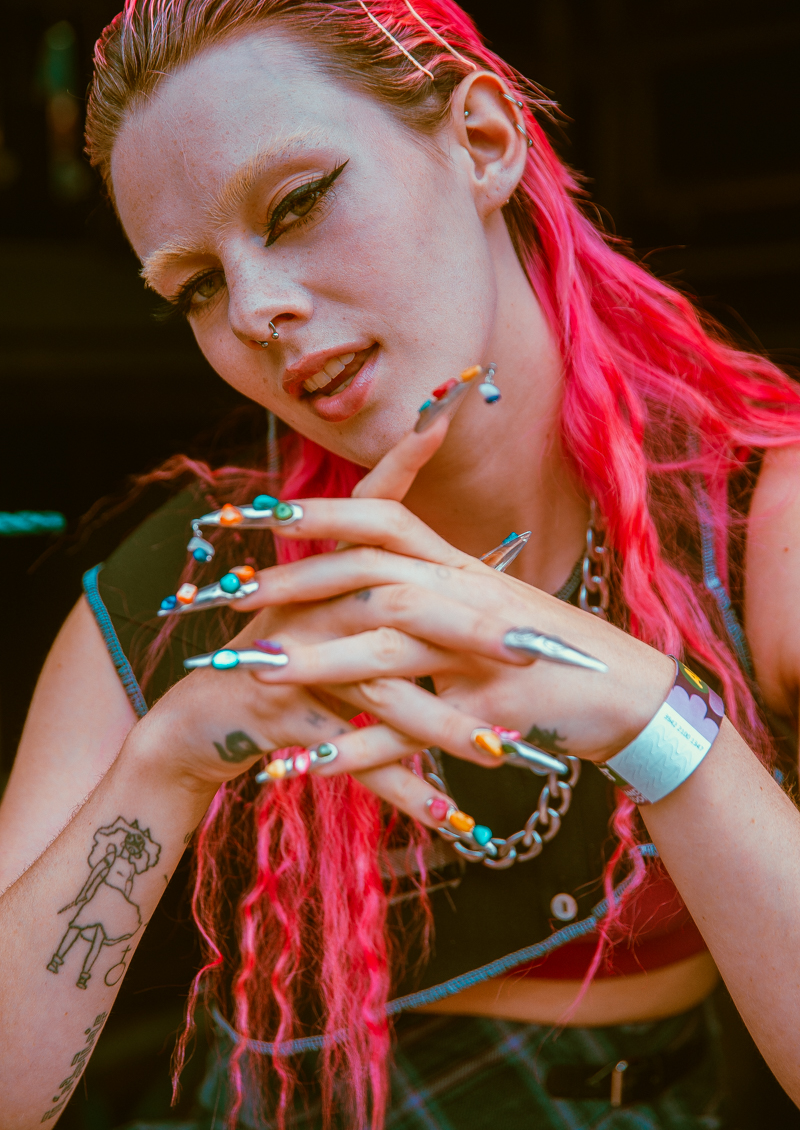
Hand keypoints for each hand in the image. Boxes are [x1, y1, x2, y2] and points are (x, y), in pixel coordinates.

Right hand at [131, 417, 491, 829]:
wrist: (201, 720)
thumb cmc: (279, 656)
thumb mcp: (323, 599)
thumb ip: (377, 554)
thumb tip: (453, 516)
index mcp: (327, 573)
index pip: (381, 525)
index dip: (419, 492)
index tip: (495, 517)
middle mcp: (309, 607)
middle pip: (396, 609)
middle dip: (467, 634)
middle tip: (529, 655)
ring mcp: (289, 662)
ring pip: (379, 692)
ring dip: (443, 726)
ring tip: (501, 751)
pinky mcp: (277, 718)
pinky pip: (349, 758)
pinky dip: (399, 788)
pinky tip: (448, 816)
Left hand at [236, 499, 674, 764]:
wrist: (631, 692)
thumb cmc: (553, 651)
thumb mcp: (490, 603)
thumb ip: (432, 587)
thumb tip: (375, 582)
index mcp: (460, 567)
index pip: (386, 517)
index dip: (324, 512)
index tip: (262, 512)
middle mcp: (467, 595)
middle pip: (371, 575)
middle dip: (298, 584)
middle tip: (233, 599)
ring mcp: (482, 652)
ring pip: (387, 649)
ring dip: (315, 661)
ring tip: (252, 673)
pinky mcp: (493, 709)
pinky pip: (416, 732)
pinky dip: (361, 749)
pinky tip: (311, 764)